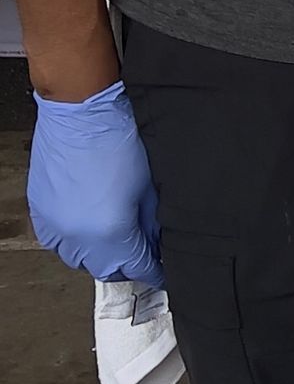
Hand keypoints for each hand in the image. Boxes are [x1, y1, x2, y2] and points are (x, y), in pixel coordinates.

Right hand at [27, 82, 162, 285]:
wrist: (81, 113)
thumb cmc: (118, 140)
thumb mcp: (148, 187)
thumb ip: (151, 223)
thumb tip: (154, 241)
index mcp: (113, 232)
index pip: (138, 267)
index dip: (153, 269)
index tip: (160, 268)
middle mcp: (81, 237)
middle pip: (109, 269)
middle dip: (127, 263)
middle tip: (140, 249)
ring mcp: (57, 227)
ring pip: (81, 260)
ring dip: (100, 254)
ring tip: (114, 237)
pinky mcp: (41, 214)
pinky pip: (59, 242)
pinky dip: (75, 240)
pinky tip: (88, 225)